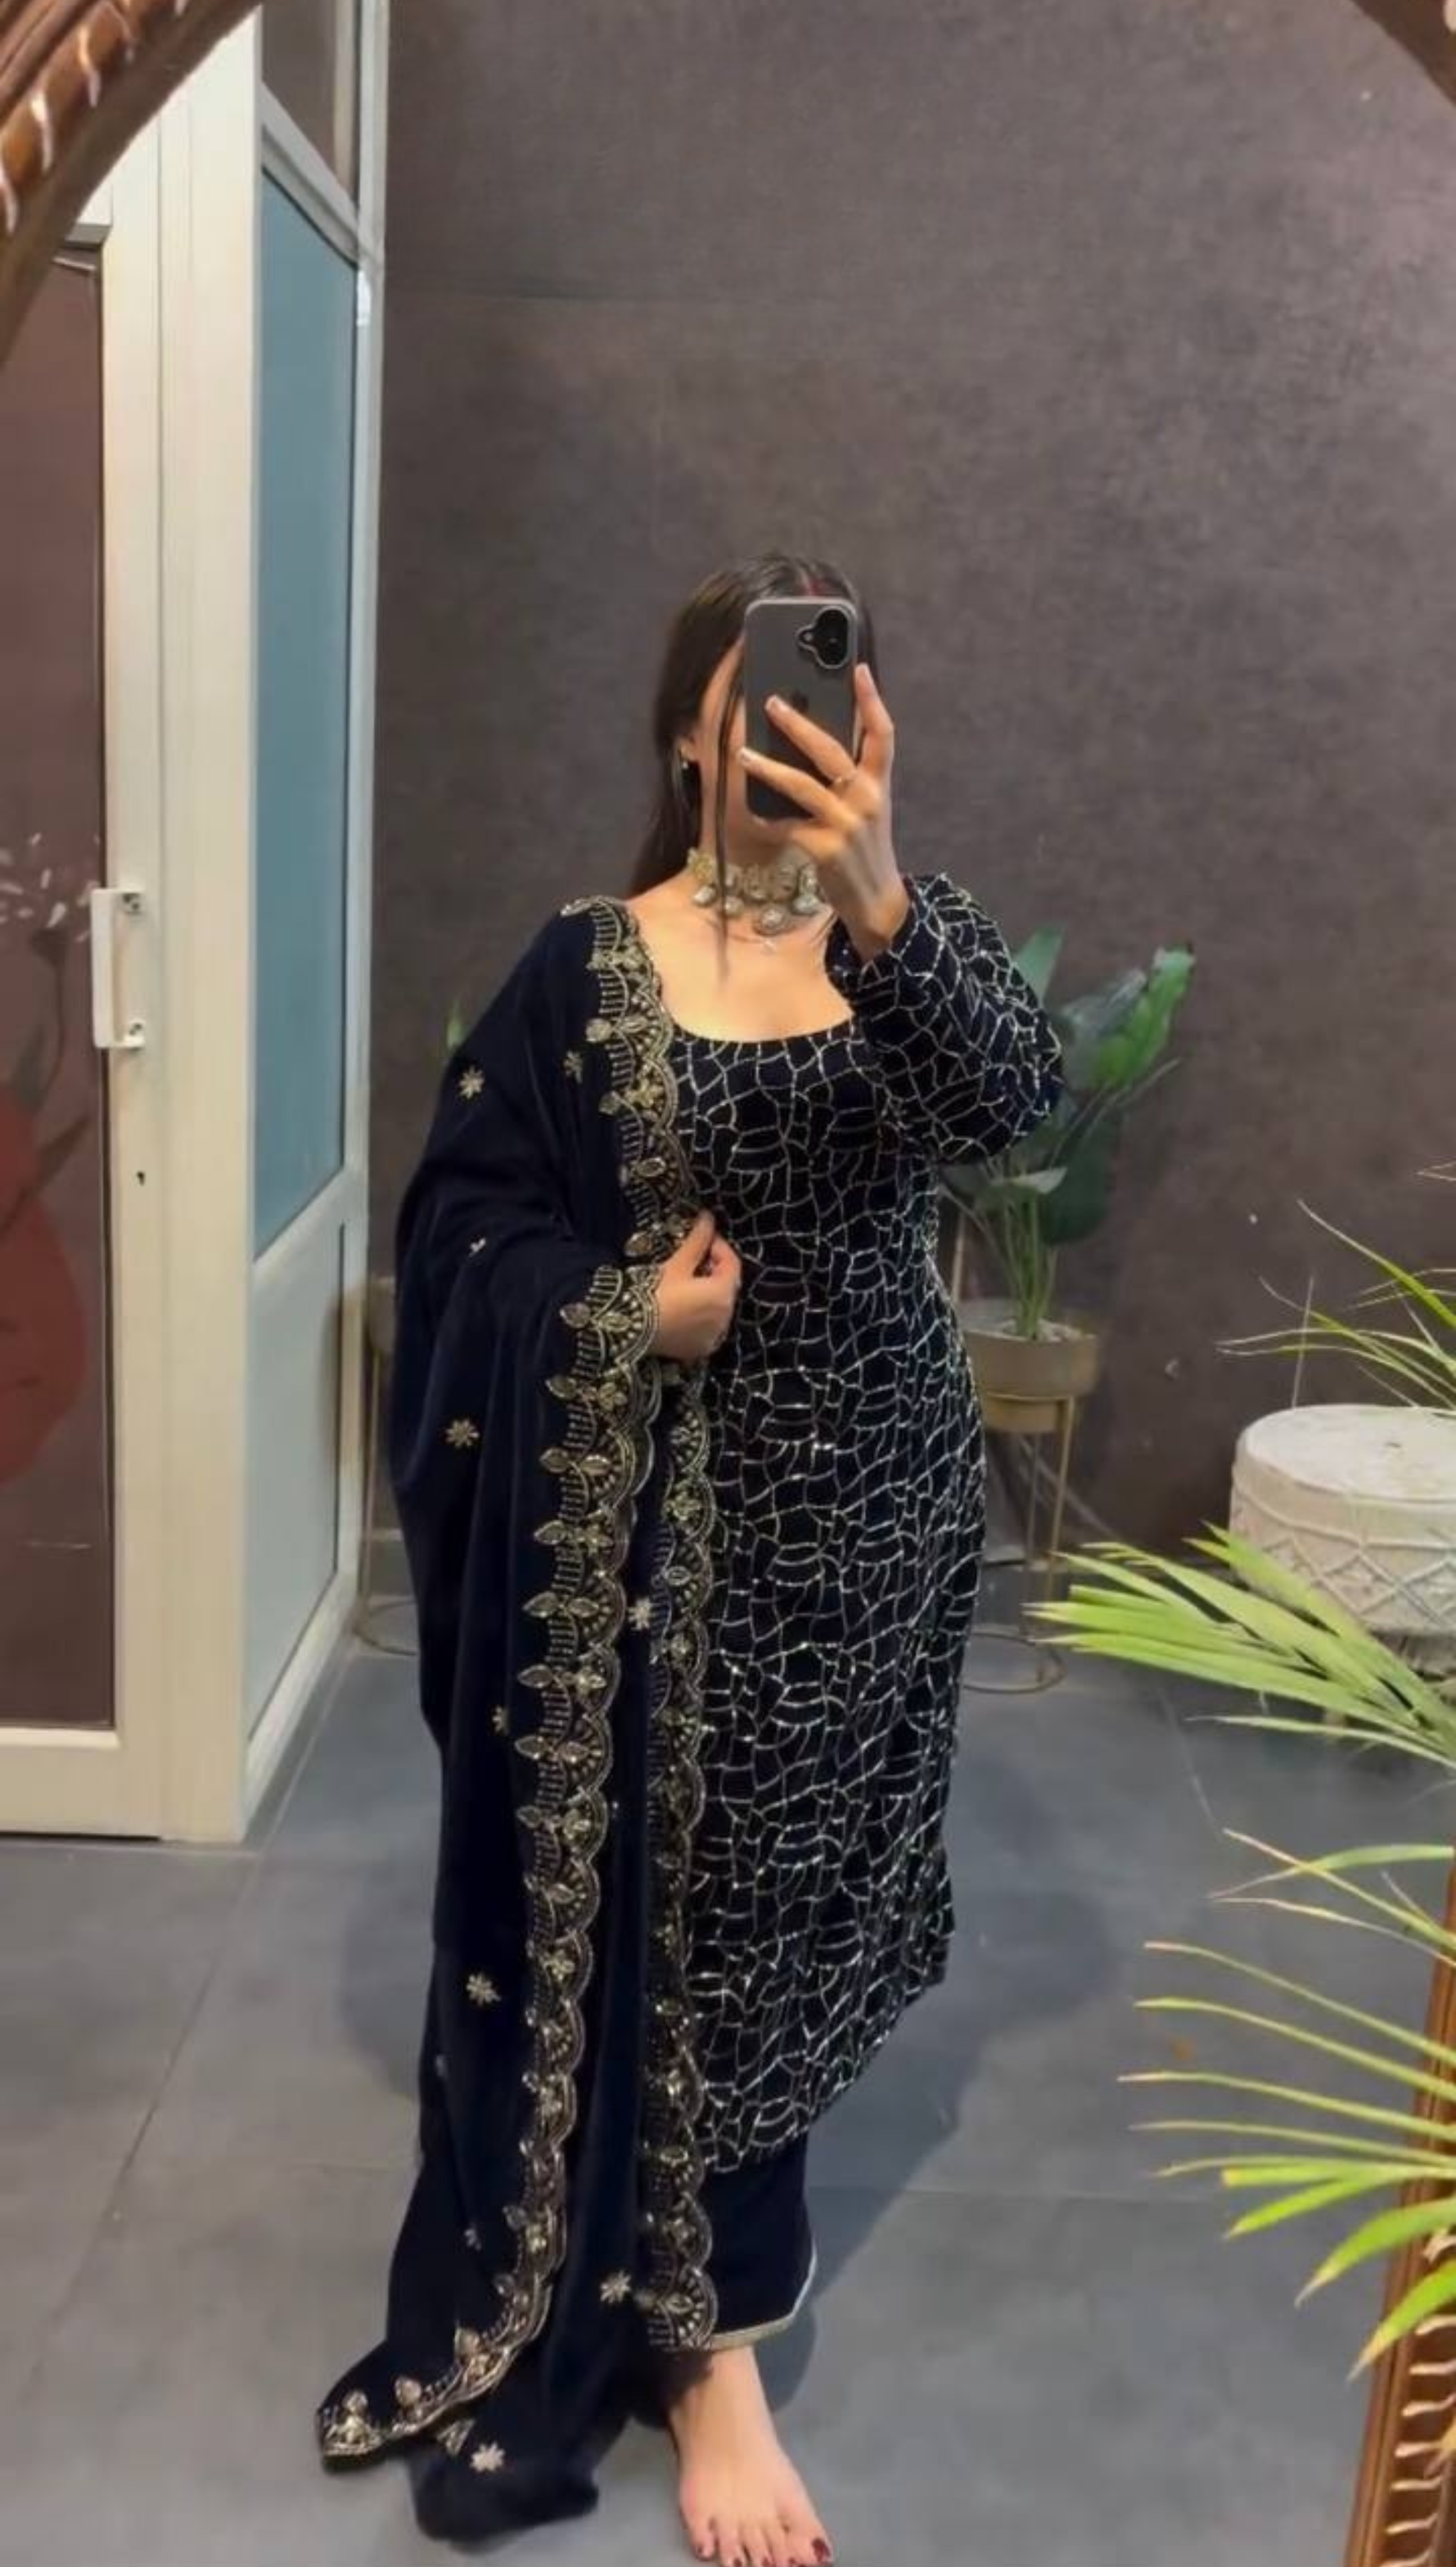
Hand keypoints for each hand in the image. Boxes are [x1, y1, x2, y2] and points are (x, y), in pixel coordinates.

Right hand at [649, 1208, 740, 1362]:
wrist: (631, 1329)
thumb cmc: (655, 1293)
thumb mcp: (677, 1263)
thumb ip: (698, 1240)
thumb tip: (708, 1217)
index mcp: (723, 1294)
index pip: (732, 1264)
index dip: (720, 1247)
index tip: (705, 1238)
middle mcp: (725, 1317)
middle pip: (727, 1287)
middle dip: (715, 1271)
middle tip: (696, 1259)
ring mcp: (715, 1336)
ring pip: (719, 1308)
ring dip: (710, 1294)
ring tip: (688, 1284)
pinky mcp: (701, 1349)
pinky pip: (709, 1328)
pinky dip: (703, 1317)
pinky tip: (685, 1309)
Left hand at [736, 661, 909, 953]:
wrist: (876, 901)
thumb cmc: (865, 848)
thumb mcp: (869, 808)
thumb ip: (851, 779)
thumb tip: (812, 744)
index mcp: (879, 783)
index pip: (883, 734)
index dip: (872, 700)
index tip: (859, 668)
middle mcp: (866, 798)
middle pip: (831, 751)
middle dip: (798, 725)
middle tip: (771, 703)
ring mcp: (845, 824)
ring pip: (801, 786)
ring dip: (768, 767)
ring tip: (743, 752)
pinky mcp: (824, 849)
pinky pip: (786, 826)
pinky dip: (767, 819)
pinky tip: (750, 812)